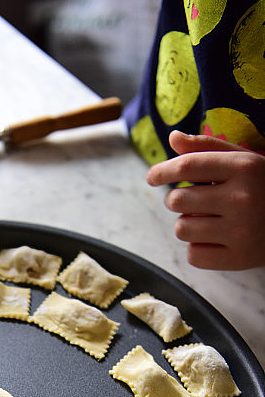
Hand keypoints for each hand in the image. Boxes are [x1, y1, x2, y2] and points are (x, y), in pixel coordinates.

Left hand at [146, 130, 264, 269]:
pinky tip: (215, 239)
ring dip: (187, 225)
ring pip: (182, 229)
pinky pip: (194, 255)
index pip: (188, 166)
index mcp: (244, 168)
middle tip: (192, 201)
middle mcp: (241, 198)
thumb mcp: (245, 161)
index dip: (163, 171)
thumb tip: (173, 139)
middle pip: (177, 200)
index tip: (152, 177)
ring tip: (207, 221)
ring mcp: (240, 231)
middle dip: (177, 200)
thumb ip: (208, 149)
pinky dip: (198, 248)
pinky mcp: (238, 258)